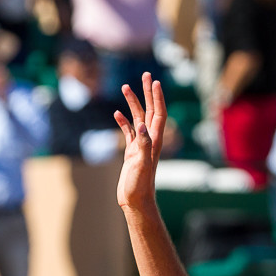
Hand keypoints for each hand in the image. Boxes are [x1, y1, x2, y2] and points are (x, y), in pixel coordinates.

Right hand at [115, 73, 166, 211]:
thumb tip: (142, 125)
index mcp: (154, 140)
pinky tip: (117, 114)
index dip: (157, 97)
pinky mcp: (131, 152)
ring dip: (133, 103)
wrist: (135, 200)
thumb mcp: (141, 163)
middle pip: (150, 111)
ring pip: (137, 118)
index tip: (154, 81)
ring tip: (125, 87)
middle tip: (145, 75)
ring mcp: (140, 145)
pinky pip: (128, 132)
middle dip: (147, 93)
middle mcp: (149, 140)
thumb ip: (143, 144)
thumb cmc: (139, 184)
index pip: (158, 113)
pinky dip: (123, 121)